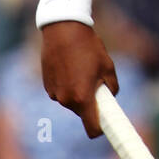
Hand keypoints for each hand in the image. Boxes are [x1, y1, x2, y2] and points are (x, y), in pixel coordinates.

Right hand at [41, 22, 118, 137]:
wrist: (63, 30)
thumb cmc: (89, 48)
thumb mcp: (108, 67)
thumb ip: (112, 88)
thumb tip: (109, 98)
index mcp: (83, 98)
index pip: (92, 128)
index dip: (101, 129)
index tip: (107, 125)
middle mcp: (66, 100)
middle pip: (82, 112)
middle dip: (90, 103)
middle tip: (96, 83)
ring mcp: (54, 93)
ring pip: (71, 101)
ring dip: (78, 93)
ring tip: (81, 69)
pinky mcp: (47, 85)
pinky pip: (61, 92)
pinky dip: (67, 85)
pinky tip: (70, 67)